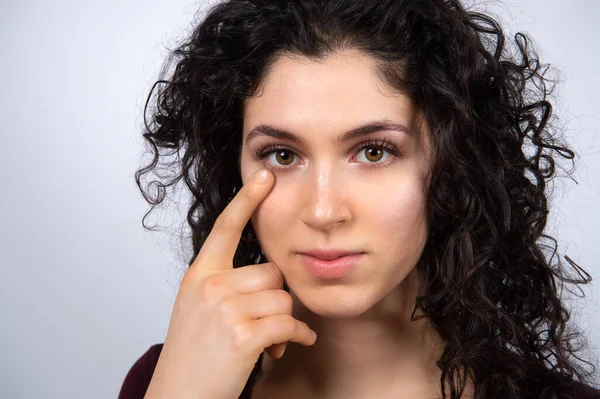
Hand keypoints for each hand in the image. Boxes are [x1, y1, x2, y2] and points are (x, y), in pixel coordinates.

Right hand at [144, 168, 316, 398]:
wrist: (178, 398)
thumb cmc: (193, 356)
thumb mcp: (198, 310)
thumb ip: (225, 286)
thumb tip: (269, 279)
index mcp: (199, 276)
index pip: (225, 227)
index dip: (247, 200)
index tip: (265, 176)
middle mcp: (210, 286)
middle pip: (272, 272)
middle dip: (277, 298)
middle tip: (269, 322)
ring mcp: (224, 309)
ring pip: (283, 298)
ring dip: (285, 322)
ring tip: (270, 341)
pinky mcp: (242, 334)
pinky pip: (288, 323)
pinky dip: (296, 336)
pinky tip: (288, 347)